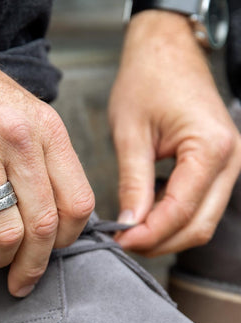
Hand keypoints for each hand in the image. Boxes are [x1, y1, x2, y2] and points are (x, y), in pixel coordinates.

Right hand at [0, 0, 93, 295]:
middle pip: (43, 227)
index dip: (68, 239)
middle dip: (33, 266)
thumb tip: (51, 215)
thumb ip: (41, 160)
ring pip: (3, 234)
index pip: (78, 203)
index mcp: (47, 130)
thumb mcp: (21, 112)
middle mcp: (17, 140)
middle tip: (21, 280)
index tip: (52, 251)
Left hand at [109, 10, 240, 255]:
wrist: (165, 51)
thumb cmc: (147, 81)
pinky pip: (199, 203)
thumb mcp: (131, 135)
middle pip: (199, 224)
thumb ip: (133, 184)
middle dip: (160, 241)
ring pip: (201, 219)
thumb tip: (129, 222)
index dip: (149, 234)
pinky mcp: (215, 164)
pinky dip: (174, 217)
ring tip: (131, 232)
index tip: (121, 242)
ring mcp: (227, 164)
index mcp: (211, 149)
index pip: (181, 211)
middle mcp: (230, 160)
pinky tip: (147, 215)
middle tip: (124, 243)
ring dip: (167, 232)